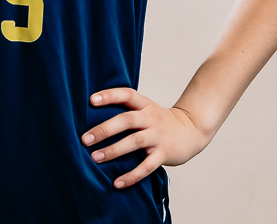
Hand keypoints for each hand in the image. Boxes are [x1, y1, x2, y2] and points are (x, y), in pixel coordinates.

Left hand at [80, 88, 207, 188]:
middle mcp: (151, 118)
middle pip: (127, 120)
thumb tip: (93, 116)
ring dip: (114, 151)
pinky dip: (131, 175)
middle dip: (105, 129)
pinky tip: (117, 182)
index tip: (91, 100)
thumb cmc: (159, 120)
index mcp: (144, 104)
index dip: (110, 96)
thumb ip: (126, 110)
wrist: (191, 130)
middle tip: (85, 139)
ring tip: (95, 158)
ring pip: (134, 142)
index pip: (126, 94)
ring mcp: (158, 136)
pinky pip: (146, 166)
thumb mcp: (145, 108)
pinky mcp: (164, 154)